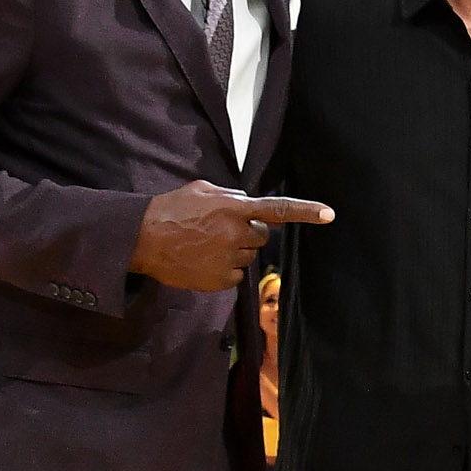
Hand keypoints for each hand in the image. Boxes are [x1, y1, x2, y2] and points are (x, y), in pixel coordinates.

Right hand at [128, 180, 332, 291]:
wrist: (141, 239)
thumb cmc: (170, 210)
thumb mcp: (202, 190)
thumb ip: (231, 196)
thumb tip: (249, 203)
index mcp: (234, 209)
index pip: (277, 210)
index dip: (305, 211)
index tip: (329, 214)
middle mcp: (236, 235)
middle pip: (261, 236)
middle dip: (247, 232)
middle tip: (218, 228)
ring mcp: (229, 260)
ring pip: (248, 256)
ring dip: (234, 250)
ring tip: (204, 243)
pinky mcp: (221, 280)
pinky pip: (236, 275)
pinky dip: (223, 268)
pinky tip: (202, 259)